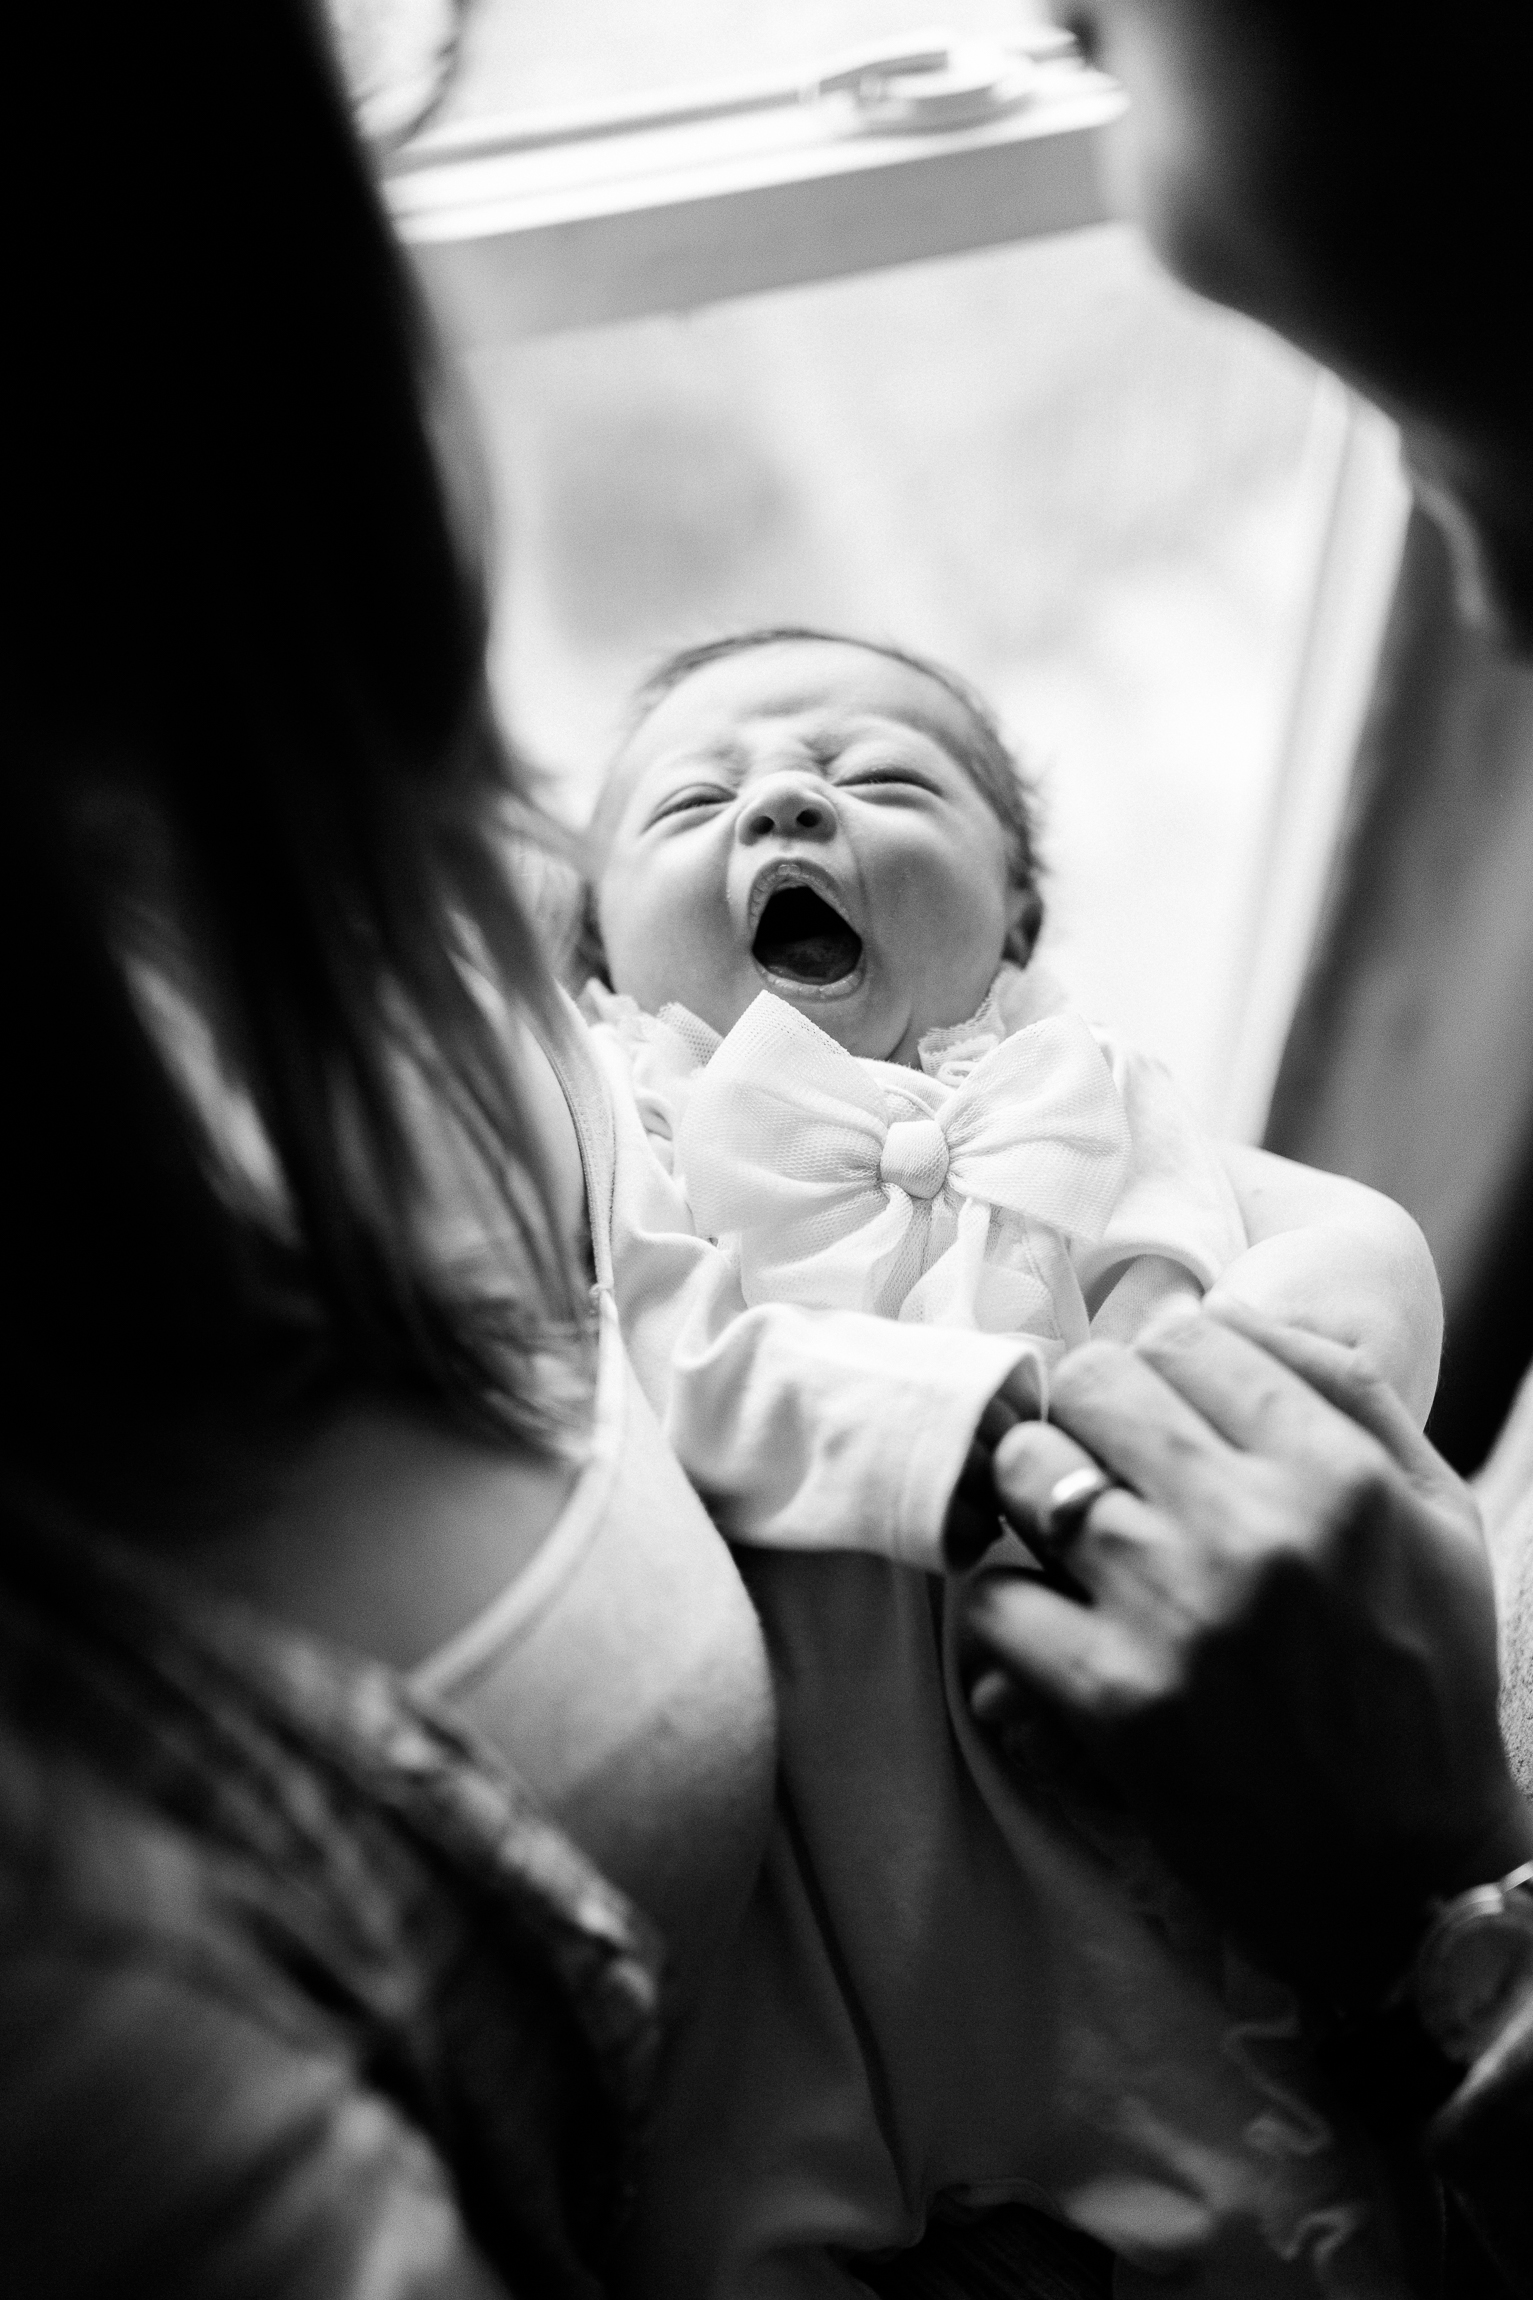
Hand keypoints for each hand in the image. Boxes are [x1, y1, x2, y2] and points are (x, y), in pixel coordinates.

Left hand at [961, 1300, 1532, 2006]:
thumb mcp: (1437, 1518)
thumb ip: (1348, 1394)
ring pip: (1026, 1472)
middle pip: (1091, 1382)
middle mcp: (1252, 1529)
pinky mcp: (1112, 1701)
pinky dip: (1007, 1607)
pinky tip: (1052, 1625)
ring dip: (1035, 1499)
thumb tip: (1230, 1310)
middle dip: (1087, 1415)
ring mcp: (1174, 1613)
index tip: (1163, 1412)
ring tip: (1071, 1540)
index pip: (1188, 1337)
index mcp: (1336, 1475)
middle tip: (1105, 1464)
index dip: (1162, 1366)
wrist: (1407, 1882)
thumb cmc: (1427, 1686)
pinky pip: (992, 1597)